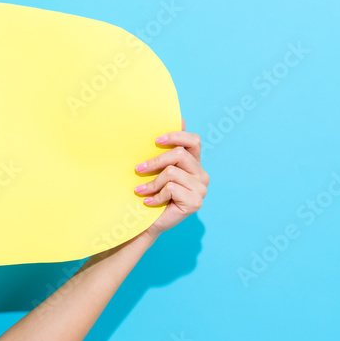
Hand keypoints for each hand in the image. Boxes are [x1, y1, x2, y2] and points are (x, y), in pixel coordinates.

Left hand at [133, 118, 209, 237]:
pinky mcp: (196, 202)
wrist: (145, 222)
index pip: (193, 141)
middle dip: (154, 162)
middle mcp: (201, 175)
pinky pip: (171, 188)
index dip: (176, 137)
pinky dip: (156, 196)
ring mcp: (201, 189)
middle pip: (178, 155)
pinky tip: (150, 202)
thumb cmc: (149, 193)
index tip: (156, 140)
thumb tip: (180, 118)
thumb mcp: (156, 168)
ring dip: (152, 183)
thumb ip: (166, 148)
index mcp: (194, 164)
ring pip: (172, 173)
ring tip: (141, 191)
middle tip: (137, 170)